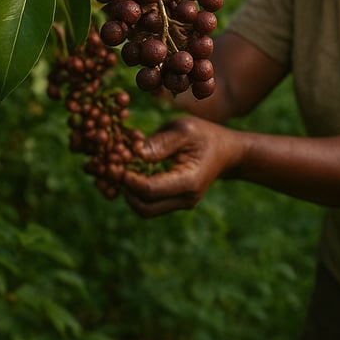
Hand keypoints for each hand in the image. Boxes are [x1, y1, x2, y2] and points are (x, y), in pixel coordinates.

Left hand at [122, 116, 242, 216]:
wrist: (227, 152)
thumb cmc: (205, 135)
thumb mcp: (184, 129)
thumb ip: (160, 143)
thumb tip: (134, 154)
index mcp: (189, 181)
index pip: (150, 190)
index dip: (129, 179)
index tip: (116, 163)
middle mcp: (185, 199)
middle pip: (144, 207)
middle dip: (125, 190)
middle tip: (113, 169)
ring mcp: (181, 204)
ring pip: (145, 209)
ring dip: (129, 193)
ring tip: (120, 170)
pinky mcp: (175, 202)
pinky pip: (151, 204)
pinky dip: (137, 192)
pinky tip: (131, 173)